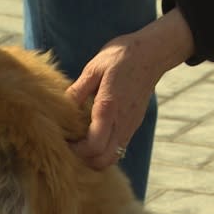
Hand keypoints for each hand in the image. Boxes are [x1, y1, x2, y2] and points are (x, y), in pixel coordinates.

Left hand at [67, 9, 193, 168]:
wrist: (152, 54)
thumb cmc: (121, 57)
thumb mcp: (94, 68)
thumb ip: (78, 90)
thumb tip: (61, 106)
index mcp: (108, 108)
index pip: (93, 146)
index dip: (76, 151)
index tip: (64, 141)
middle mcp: (122, 122)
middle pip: (103, 160)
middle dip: (84, 159)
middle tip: (70, 146)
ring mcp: (130, 126)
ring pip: (112, 157)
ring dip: (95, 157)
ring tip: (81, 143)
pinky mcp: (134, 125)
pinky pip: (119, 148)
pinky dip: (105, 150)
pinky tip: (93, 136)